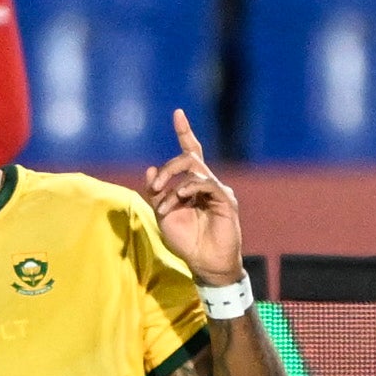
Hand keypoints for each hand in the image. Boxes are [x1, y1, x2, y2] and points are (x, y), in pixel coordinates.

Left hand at [146, 109, 243, 285]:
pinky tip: (180, 201)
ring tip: (164, 206)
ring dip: (172, 184)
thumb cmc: (186, 241)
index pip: (191, 152)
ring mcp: (217, 190)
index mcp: (193, 185)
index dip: (185, 132)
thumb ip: (156, 193)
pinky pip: (205, 183)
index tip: (178, 113)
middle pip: (188, 157)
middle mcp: (207, 183)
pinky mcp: (225, 200)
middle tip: (155, 187)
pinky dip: (187, 189)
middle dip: (167, 168)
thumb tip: (150, 168)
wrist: (205, 263)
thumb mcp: (163, 215)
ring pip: (194, 168)